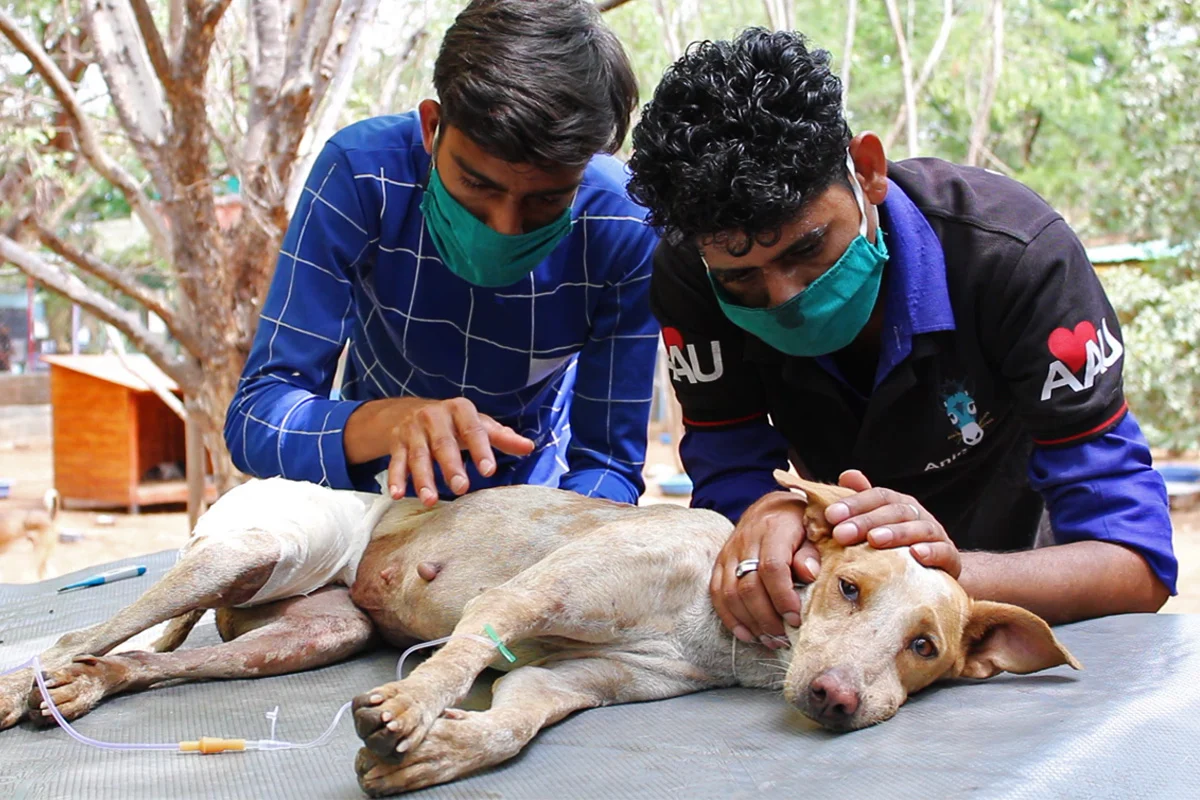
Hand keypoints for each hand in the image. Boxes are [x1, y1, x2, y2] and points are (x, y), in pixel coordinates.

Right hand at [366, 398, 532, 505]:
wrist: (408, 411)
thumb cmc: (454, 422)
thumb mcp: (478, 424)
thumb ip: (502, 437)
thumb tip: (529, 447)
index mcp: (459, 410)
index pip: (473, 430)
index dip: (481, 450)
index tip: (489, 471)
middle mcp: (434, 417)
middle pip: (443, 443)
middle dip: (451, 466)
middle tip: (461, 488)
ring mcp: (413, 430)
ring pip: (418, 456)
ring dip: (423, 479)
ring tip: (430, 500)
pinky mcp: (397, 443)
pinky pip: (396, 462)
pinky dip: (396, 479)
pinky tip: (398, 495)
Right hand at [710, 491, 821, 647]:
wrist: (773, 505)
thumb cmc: (801, 522)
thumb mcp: (814, 529)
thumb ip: (812, 552)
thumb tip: (809, 575)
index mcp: (773, 528)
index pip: (772, 568)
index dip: (783, 597)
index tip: (796, 618)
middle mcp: (747, 540)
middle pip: (749, 586)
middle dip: (767, 618)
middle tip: (784, 638)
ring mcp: (729, 551)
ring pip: (730, 593)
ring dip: (750, 622)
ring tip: (769, 640)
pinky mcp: (720, 562)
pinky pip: (717, 593)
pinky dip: (730, 618)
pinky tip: (747, 634)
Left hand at [825, 470, 960, 577]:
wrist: (933, 573)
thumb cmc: (896, 548)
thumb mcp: (876, 525)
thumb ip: (861, 502)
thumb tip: (847, 475)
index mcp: (899, 504)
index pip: (877, 496)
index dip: (854, 504)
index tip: (831, 515)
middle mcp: (918, 515)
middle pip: (894, 511)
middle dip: (866, 521)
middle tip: (841, 533)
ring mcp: (936, 535)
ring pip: (919, 529)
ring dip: (896, 533)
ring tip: (875, 540)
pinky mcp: (950, 558)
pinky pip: (944, 552)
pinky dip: (931, 552)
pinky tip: (916, 555)